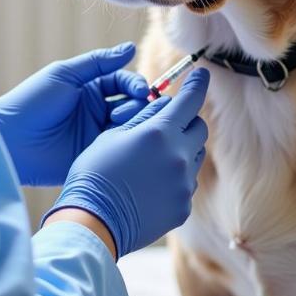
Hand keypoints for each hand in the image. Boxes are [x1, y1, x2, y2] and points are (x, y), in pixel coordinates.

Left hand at [0, 42, 148, 185]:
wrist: (11, 138)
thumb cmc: (32, 101)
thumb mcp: (66, 75)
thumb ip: (98, 62)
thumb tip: (131, 47)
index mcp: (91, 90)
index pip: (124, 83)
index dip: (135, 85)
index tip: (141, 90)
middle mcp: (97, 112)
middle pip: (132, 104)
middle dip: (136, 104)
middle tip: (122, 111)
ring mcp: (97, 136)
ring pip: (129, 127)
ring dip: (131, 122)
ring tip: (117, 123)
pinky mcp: (94, 158)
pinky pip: (118, 151)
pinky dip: (125, 145)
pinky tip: (119, 141)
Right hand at [42, 68, 209, 258]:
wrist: (93, 222)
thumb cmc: (96, 172)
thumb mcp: (114, 133)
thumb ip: (145, 116)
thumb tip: (165, 105)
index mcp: (159, 133)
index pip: (190, 101)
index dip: (197, 84)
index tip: (202, 74)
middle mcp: (178, 156)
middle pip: (199, 128)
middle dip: (187, 121)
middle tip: (169, 123)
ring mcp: (183, 184)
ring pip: (194, 155)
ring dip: (181, 149)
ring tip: (154, 157)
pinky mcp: (183, 207)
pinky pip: (187, 182)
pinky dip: (175, 175)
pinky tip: (152, 182)